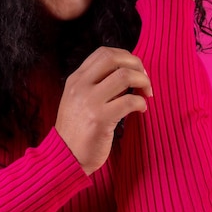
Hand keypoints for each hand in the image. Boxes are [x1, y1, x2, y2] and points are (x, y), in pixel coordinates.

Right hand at [55, 47, 151, 175]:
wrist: (65, 158)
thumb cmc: (77, 131)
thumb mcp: (77, 100)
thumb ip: (96, 84)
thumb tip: (126, 73)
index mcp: (76, 79)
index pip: (103, 53)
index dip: (125, 56)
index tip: (135, 69)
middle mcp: (81, 86)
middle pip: (114, 58)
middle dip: (136, 64)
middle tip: (145, 79)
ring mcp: (89, 102)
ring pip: (125, 76)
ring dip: (143, 82)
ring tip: (146, 94)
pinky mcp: (100, 119)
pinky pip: (130, 101)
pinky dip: (141, 103)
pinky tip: (142, 110)